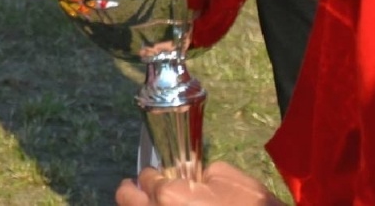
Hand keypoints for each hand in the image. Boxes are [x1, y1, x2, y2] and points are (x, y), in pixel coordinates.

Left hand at [115, 161, 280, 204]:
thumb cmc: (248, 204)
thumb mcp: (225, 176)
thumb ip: (197, 173)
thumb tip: (187, 178)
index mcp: (169, 195)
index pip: (147, 178)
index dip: (153, 175)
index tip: (157, 176)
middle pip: (126, 200)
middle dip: (131, 192)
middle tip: (136, 189)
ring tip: (151, 202)